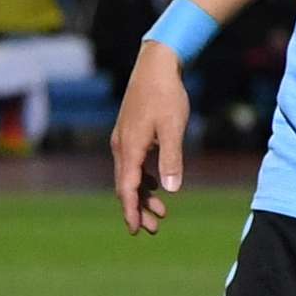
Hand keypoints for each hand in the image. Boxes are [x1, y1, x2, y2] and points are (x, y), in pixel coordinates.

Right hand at [111, 46, 190, 235]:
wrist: (155, 65)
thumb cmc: (166, 95)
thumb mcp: (173, 128)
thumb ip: (171, 159)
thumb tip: (172, 190)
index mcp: (130, 147)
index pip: (126, 188)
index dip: (131, 211)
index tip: (136, 230)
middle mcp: (122, 146)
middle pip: (126, 186)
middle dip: (139, 208)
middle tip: (154, 228)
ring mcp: (124, 139)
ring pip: (130, 175)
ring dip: (143, 195)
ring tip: (161, 211)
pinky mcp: (130, 133)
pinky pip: (133, 163)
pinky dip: (143, 178)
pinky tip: (158, 184)